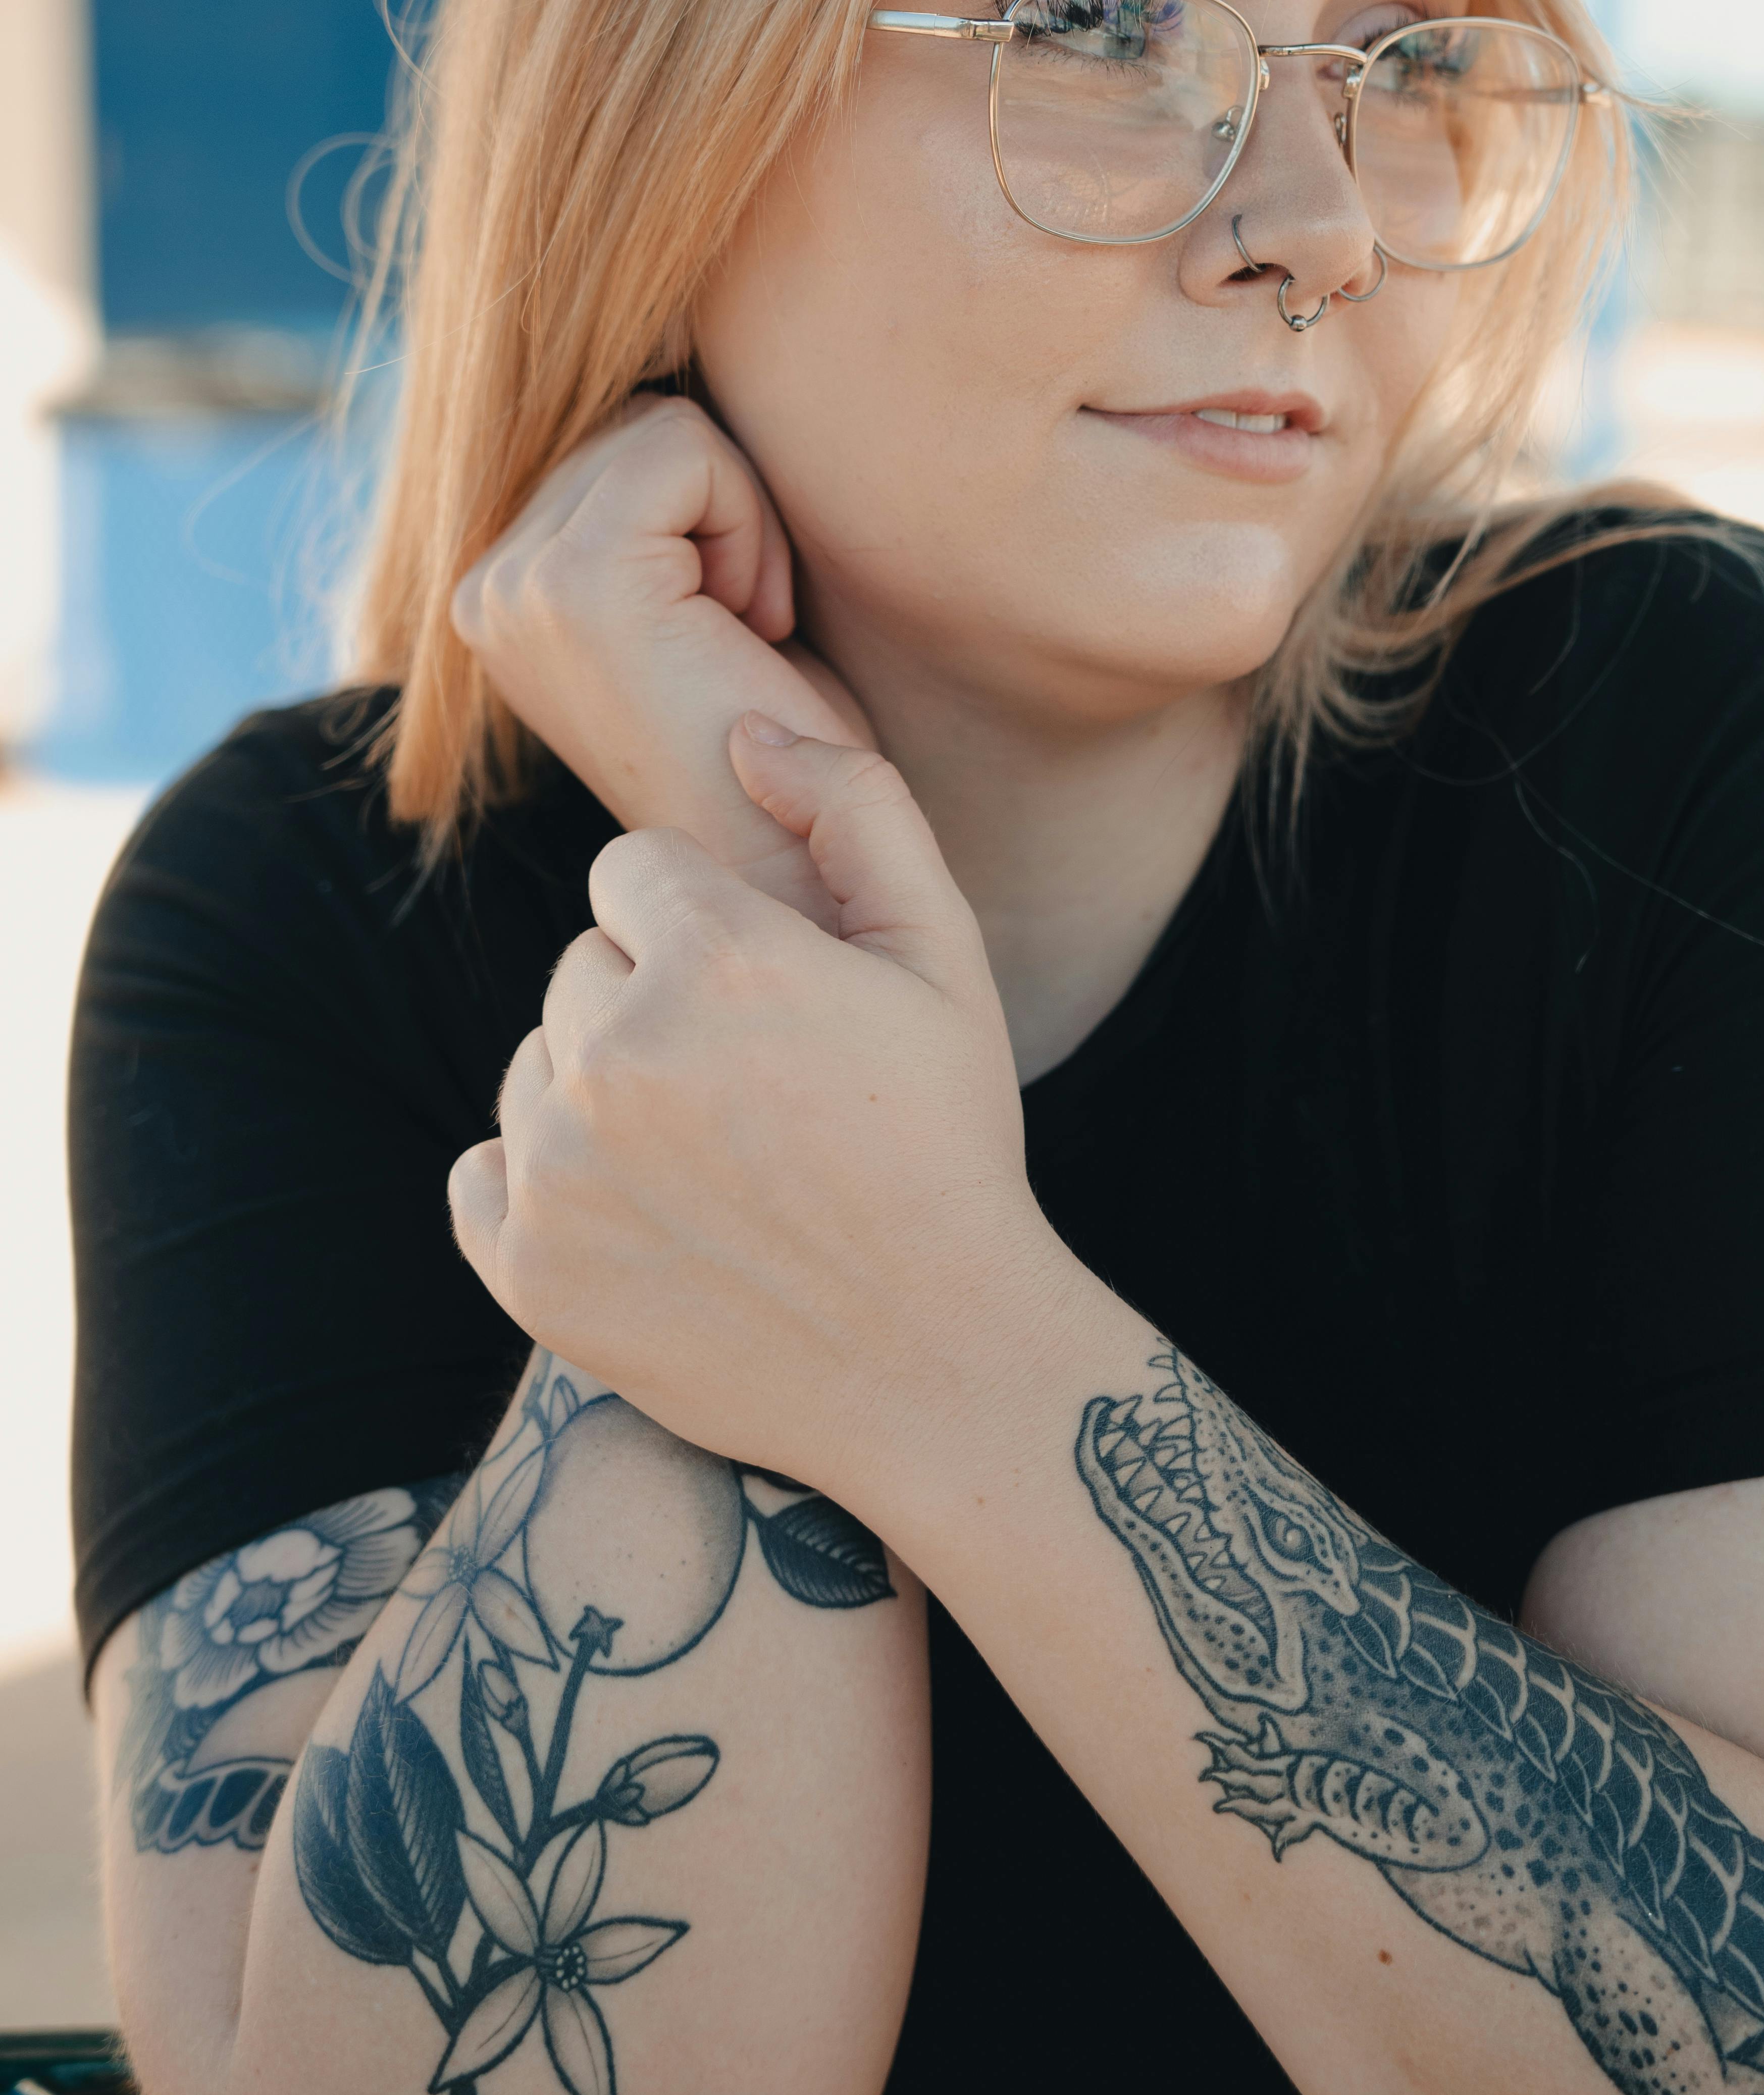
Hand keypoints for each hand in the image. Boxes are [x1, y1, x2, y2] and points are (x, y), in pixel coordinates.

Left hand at [446, 724, 1069, 1503]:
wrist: (937, 1362)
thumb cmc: (947, 1145)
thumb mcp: (943, 956)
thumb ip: (854, 807)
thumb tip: (748, 731)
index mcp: (714, 958)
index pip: (631, 875)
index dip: (710, 930)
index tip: (771, 1002)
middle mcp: (614, 1053)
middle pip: (582, 968)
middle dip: (654, 1005)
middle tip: (753, 1093)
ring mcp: (559, 1168)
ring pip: (535, 1064)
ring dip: (601, 1093)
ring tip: (713, 1162)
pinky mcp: (526, 1266)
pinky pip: (485, 1173)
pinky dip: (547, 1187)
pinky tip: (647, 1217)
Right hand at [451, 395, 871, 898]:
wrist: (794, 864)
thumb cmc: (773, 740)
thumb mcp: (690, 590)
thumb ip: (648, 501)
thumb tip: (661, 356)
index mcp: (494, 591)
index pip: (615, 435)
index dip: (706, 510)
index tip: (723, 629)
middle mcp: (480, 588)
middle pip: (635, 419)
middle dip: (720, 511)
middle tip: (734, 636)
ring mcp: (514, 585)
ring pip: (666, 427)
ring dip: (740, 524)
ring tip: (735, 635)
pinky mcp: (573, 580)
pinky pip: (690, 449)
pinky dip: (751, 527)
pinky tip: (748, 627)